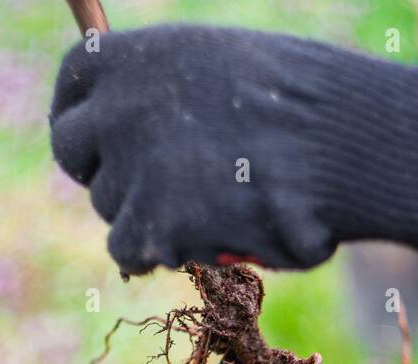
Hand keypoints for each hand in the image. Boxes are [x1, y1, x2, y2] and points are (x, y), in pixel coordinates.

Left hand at [49, 25, 417, 273]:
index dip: (80, 115)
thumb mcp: (227, 69)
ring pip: (109, 208)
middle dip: (104, 172)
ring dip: (147, 217)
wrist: (346, 147)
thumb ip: (172, 94)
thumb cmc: (310, 106)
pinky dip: (161, 253)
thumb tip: (141, 128)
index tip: (96, 140)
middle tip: (147, 190)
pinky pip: (130, 250)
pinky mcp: (153, 226)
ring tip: (212, 210)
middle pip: (75, 151)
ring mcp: (132, 169)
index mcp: (139, 56)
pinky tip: (202, 240)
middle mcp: (120, 107)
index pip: (72, 83)